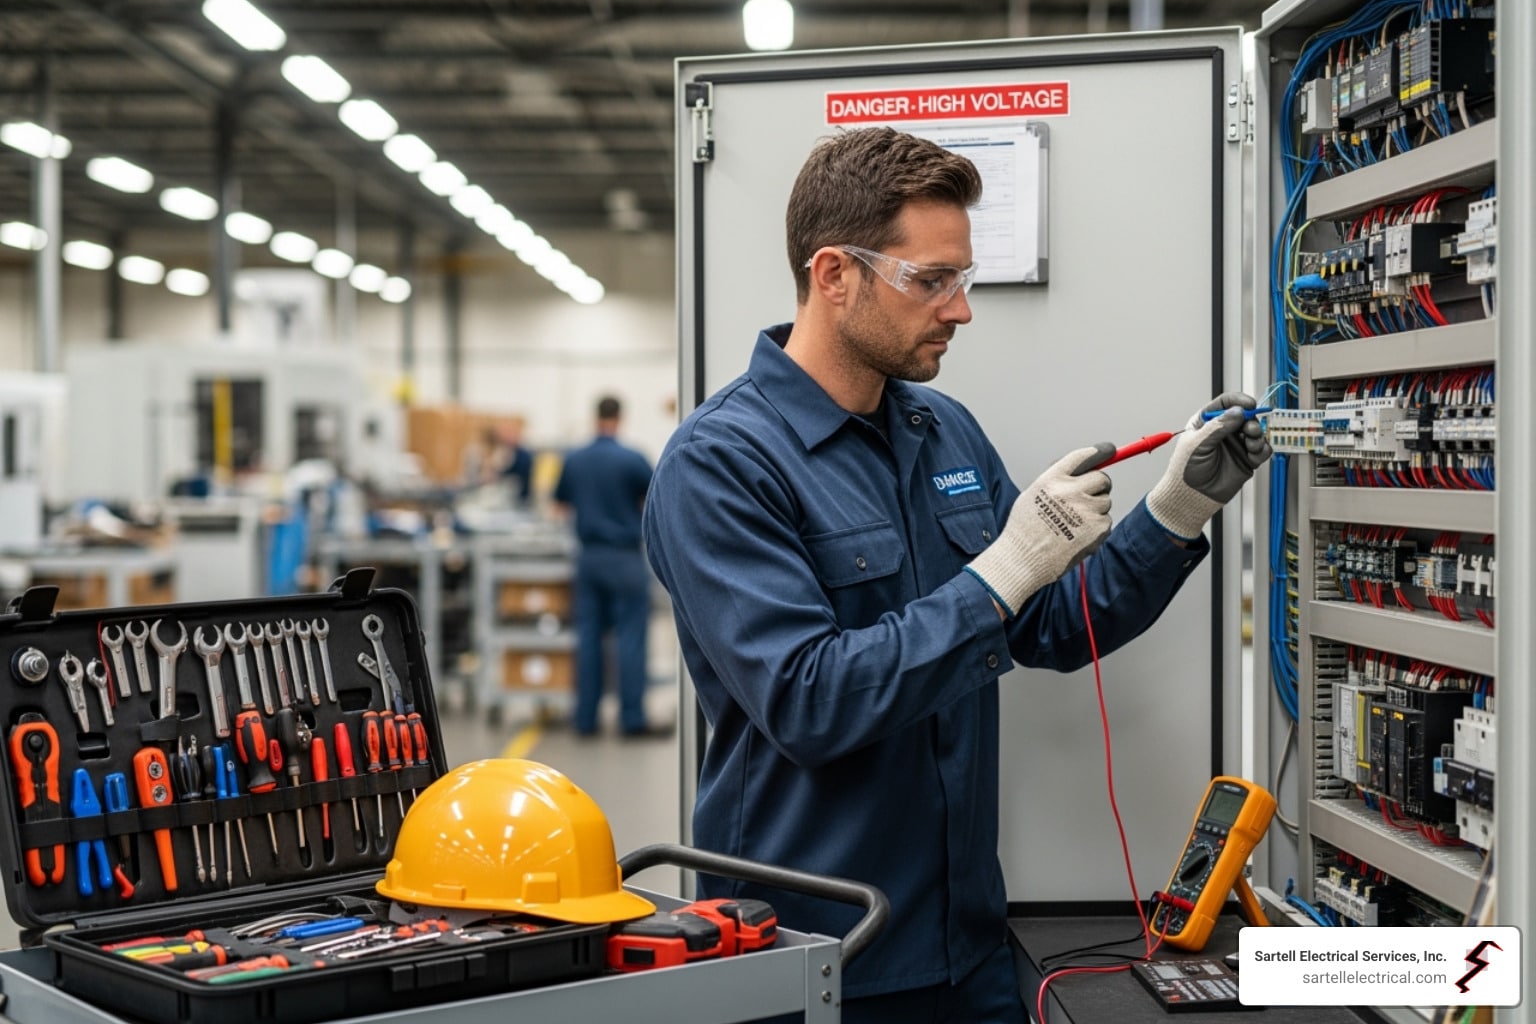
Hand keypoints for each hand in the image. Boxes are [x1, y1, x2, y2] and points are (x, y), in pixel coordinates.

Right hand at [964, 444, 1114, 617]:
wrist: (1022, 559)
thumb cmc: (1025, 529)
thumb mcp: (1033, 494)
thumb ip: (1057, 481)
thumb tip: (1083, 472)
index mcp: (1053, 479)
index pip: (1083, 457)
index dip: (1100, 452)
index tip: (1109, 450)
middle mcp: (1071, 491)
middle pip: (1102, 478)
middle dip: (1099, 486)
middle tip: (1088, 498)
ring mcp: (1086, 509)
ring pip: (1105, 501)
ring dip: (1096, 510)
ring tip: (1075, 523)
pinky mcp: (1097, 528)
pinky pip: (1106, 521)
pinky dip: (1096, 528)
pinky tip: (1078, 535)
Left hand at [1145, 392, 1272, 539]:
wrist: (1191, 497)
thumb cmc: (1185, 470)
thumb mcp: (1197, 444)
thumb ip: (1218, 426)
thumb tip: (1237, 411)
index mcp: (1207, 422)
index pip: (1225, 403)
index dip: (1238, 401)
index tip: (1249, 404)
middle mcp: (1223, 431)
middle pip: (1245, 416)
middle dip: (1251, 420)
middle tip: (1250, 429)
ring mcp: (1235, 445)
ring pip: (1256, 431)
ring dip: (1258, 435)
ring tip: (1251, 444)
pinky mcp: (1246, 460)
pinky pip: (1262, 450)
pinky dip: (1262, 450)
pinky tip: (1254, 454)